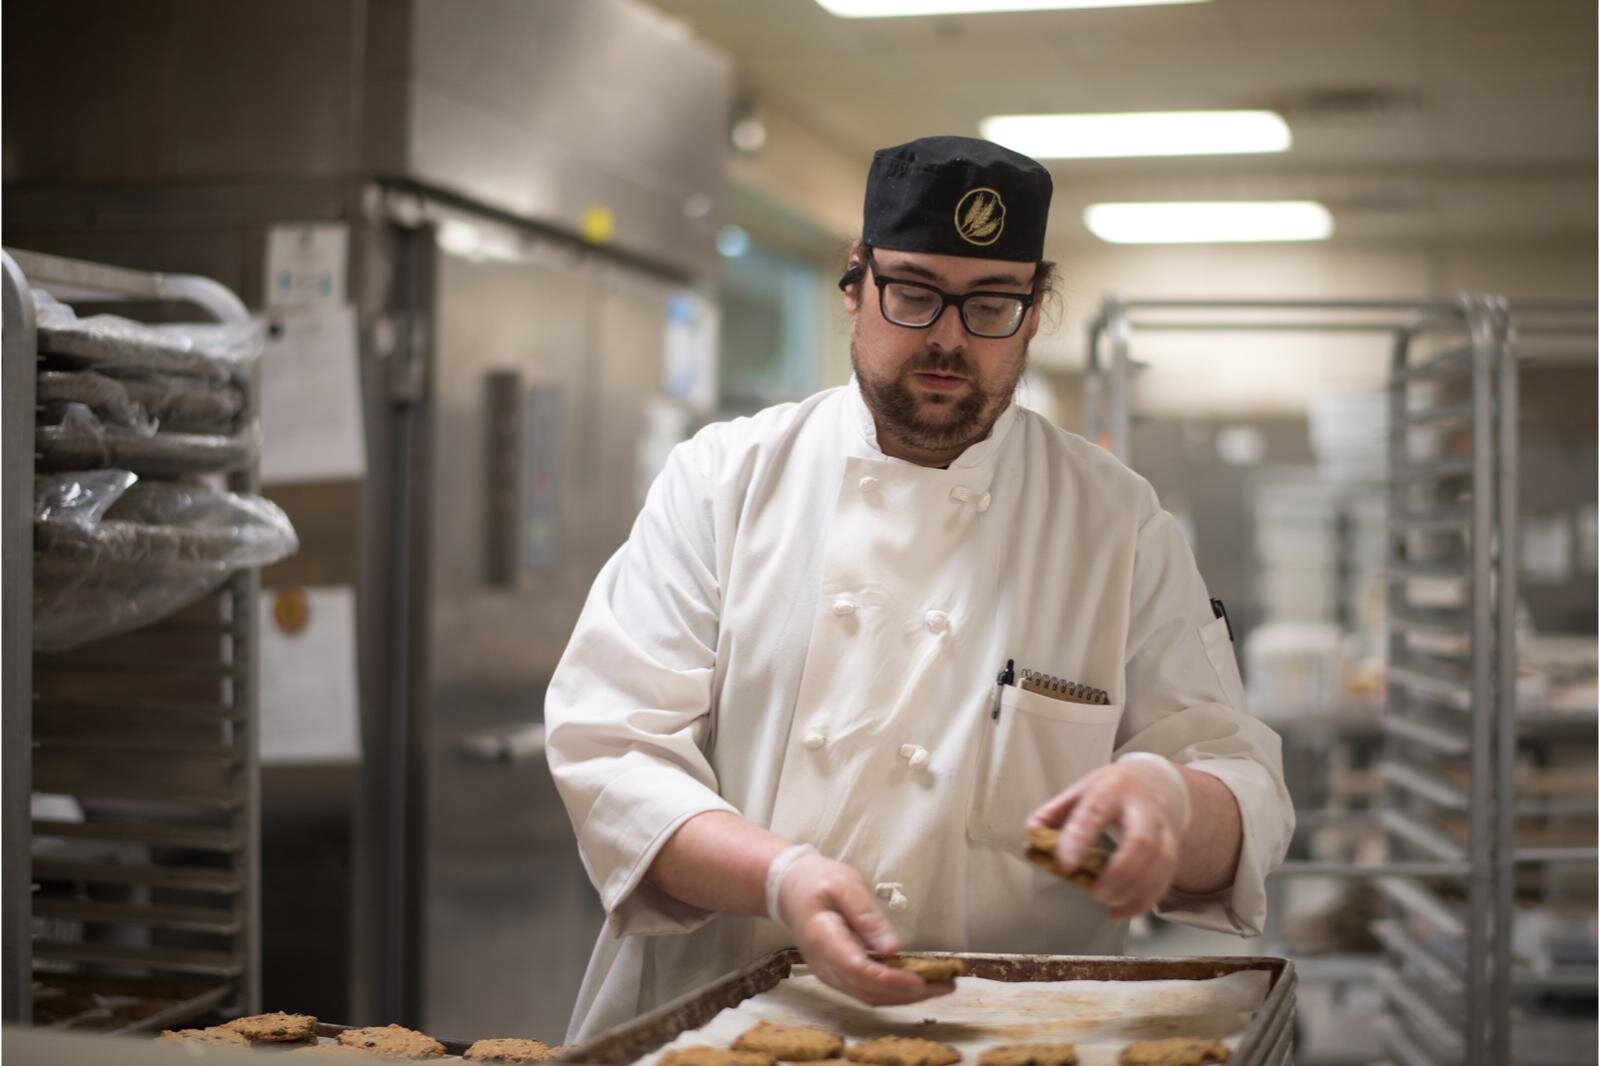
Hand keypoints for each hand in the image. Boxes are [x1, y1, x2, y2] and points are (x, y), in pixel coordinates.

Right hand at [773, 850, 954, 1006]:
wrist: (790, 890)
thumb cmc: (818, 882)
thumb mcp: (844, 885)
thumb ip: (866, 916)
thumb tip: (893, 948)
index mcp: (824, 940)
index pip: (859, 971)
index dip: (892, 980)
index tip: (922, 979)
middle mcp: (825, 966)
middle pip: (868, 992)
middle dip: (909, 993)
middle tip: (946, 985)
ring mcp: (829, 975)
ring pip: (869, 997)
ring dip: (905, 997)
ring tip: (940, 986)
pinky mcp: (837, 976)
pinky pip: (866, 993)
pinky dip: (894, 993)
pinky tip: (917, 984)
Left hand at [1027, 755, 1191, 920]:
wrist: (1155, 782)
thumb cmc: (1110, 790)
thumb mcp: (1079, 791)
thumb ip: (1052, 814)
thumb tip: (1032, 836)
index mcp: (1111, 788)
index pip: (1095, 811)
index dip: (1079, 838)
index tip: (1065, 865)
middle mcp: (1142, 807)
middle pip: (1141, 840)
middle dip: (1120, 872)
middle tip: (1096, 893)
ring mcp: (1162, 828)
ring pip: (1160, 862)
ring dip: (1135, 890)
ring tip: (1109, 905)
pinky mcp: (1173, 848)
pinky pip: (1166, 878)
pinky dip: (1145, 899)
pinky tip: (1122, 910)